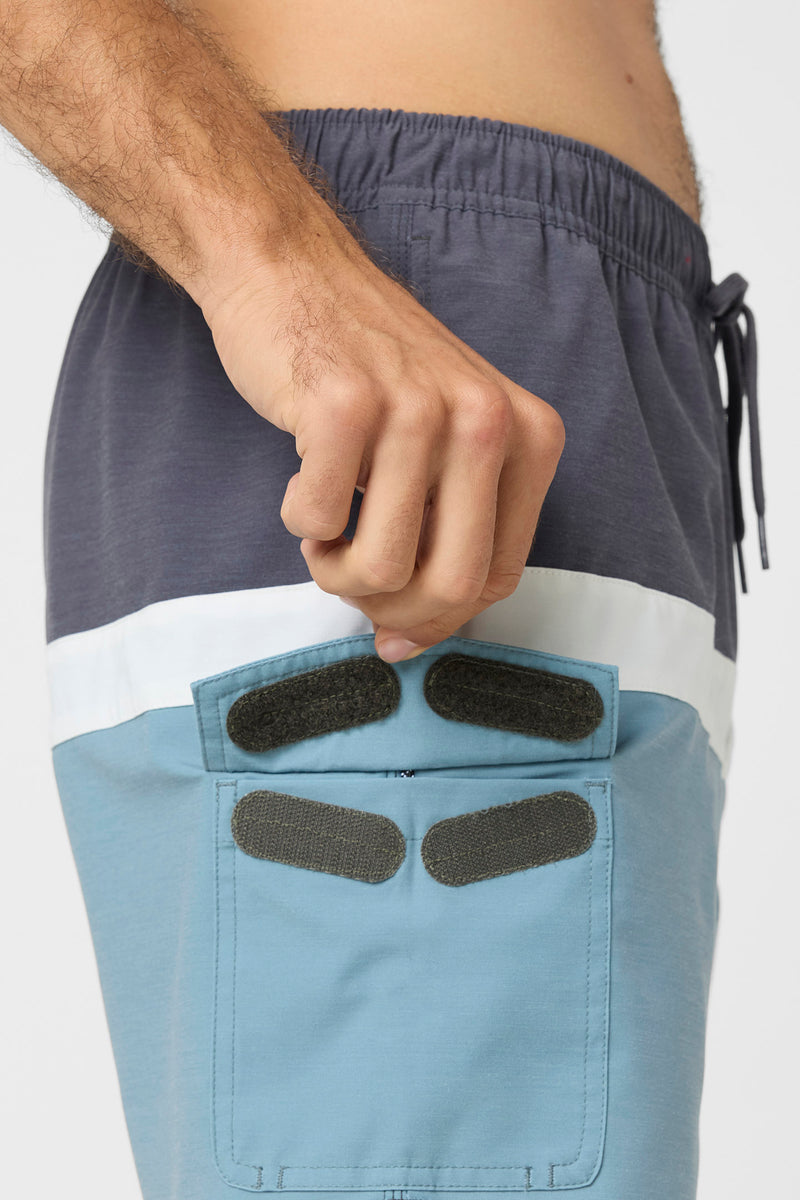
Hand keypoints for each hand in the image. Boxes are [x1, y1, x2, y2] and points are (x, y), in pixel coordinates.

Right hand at [204, 214, 565, 662]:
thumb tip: (404, 648)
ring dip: (334, 568)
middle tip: (349, 574)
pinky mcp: (345, 403)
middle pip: (450, 587)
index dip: (438, 618)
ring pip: (380, 568)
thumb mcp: (443, 449)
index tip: (391, 617)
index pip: (498, 580)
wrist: (295, 273)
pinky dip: (299, 517)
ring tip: (324, 522)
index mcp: (528, 437)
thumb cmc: (369, 376)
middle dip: (388, 607)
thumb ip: (446, 542)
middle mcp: (487, 421)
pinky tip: (303, 471)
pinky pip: (317, 523)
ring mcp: (418, 408)